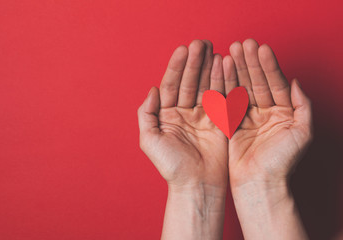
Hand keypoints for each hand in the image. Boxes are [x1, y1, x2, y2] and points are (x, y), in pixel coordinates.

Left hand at [137, 40, 227, 239]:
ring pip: (206, 86)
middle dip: (194, 63)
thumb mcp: (149, 139)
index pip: (171, 85)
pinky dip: (224, 82)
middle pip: (189, 82)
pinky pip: (221, 98)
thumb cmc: (171, 167)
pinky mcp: (219, 121)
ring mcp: (203, 115)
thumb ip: (146, 113)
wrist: (195, 186)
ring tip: (214, 50)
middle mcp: (185, 112)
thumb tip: (152, 90)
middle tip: (201, 43)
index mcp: (167, 115)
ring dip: (210, 68)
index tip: (183, 50)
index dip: (176, 67)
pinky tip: (224, 67)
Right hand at [225, 39, 312, 239]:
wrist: (259, 183)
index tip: (259, 48)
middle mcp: (266, 112)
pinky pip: (228, 101)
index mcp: (284, 112)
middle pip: (257, 82)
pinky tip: (221, 71)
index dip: (267, 66)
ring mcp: (248, 117)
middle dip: (249, 63)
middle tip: (241, 44)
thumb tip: (296, 81)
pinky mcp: (233, 124)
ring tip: (229, 51)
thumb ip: (303, 106)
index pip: (275, 83)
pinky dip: (224, 86)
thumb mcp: (302, 133)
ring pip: (241, 88)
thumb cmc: (282, 162)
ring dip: (236, 70)